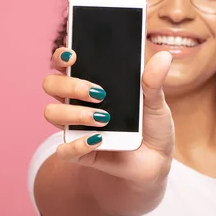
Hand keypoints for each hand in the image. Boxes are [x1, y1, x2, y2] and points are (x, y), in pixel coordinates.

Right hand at [42, 47, 173, 184]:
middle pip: (51, 84)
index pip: (64, 63)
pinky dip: (78, 145)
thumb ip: (153, 81)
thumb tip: (163, 57)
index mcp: (92, 82)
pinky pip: (63, 150)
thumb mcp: (157, 101)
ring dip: (75, 113)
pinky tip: (99, 140)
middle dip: (70, 85)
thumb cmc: (152, 125)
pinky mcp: (80, 152)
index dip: (61, 56)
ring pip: (52, 113)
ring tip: (104, 119)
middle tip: (98, 92)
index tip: (72, 55)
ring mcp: (76, 127)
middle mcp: (78, 102)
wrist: (157, 160)